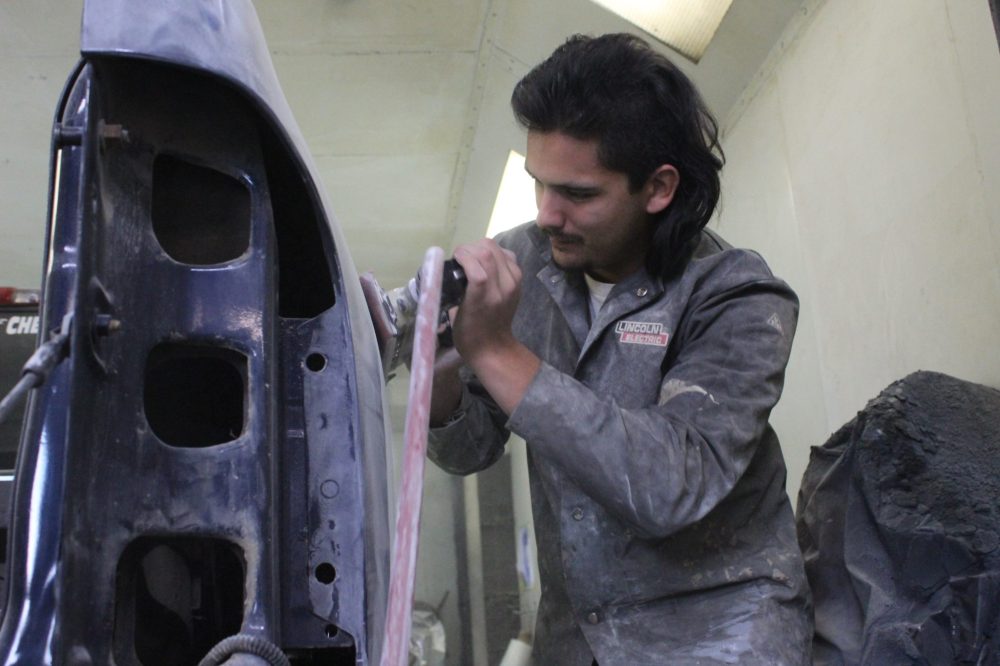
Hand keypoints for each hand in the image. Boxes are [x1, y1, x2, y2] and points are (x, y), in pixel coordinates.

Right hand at [450, 239, 521, 361]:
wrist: (493, 347)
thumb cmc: (467, 333)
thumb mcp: (455, 312)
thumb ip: (455, 286)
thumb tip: (451, 266)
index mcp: (483, 297)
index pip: (476, 262)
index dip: (462, 254)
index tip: (453, 258)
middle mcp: (502, 287)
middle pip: (488, 250)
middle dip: (470, 248)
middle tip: (461, 257)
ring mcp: (513, 282)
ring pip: (498, 249)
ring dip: (482, 248)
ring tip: (472, 257)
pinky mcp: (518, 280)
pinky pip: (507, 255)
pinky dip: (494, 253)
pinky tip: (486, 261)